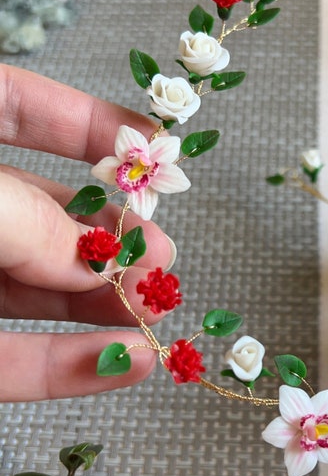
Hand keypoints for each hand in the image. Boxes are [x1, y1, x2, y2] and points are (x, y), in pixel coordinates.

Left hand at [0, 64, 174, 400]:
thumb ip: (18, 219)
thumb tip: (95, 260)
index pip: (11, 107)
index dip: (86, 120)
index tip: (155, 146)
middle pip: (37, 214)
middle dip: (109, 235)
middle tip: (163, 258)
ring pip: (28, 291)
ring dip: (98, 306)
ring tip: (157, 312)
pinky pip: (0, 363)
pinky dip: (63, 369)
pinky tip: (127, 367)